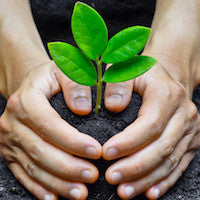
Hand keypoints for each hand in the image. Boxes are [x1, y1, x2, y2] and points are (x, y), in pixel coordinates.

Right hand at [0, 61, 101, 199]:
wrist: (30, 85)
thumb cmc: (49, 78)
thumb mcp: (63, 71)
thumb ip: (75, 85)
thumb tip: (83, 109)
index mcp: (26, 101)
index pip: (49, 125)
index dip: (72, 141)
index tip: (97, 151)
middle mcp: (13, 122)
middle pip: (41, 151)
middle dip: (69, 167)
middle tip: (93, 175)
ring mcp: (10, 140)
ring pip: (34, 167)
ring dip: (58, 183)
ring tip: (81, 192)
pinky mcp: (11, 152)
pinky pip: (24, 174)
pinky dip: (40, 188)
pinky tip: (55, 197)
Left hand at [102, 61, 199, 198]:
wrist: (168, 76)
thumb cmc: (144, 74)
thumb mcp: (128, 70)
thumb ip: (118, 84)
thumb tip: (113, 106)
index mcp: (167, 95)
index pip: (150, 124)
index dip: (129, 142)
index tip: (106, 153)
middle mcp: (183, 113)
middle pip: (161, 147)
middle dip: (135, 167)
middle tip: (111, 178)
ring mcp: (190, 129)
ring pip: (170, 160)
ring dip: (146, 179)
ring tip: (124, 191)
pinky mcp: (191, 140)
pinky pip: (179, 164)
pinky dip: (164, 181)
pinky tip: (149, 192)